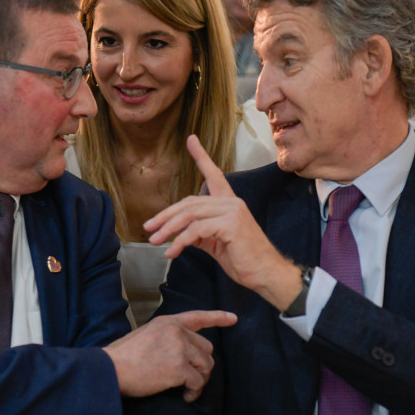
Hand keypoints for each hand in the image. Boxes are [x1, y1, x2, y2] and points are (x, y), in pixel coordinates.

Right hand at [104, 309, 234, 401]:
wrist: (111, 369)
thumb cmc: (123, 357)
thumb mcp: (145, 335)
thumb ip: (165, 337)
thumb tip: (179, 351)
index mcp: (168, 322)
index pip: (198, 317)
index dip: (218, 318)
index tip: (233, 319)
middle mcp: (176, 332)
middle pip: (206, 348)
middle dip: (203, 365)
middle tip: (193, 379)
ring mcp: (179, 349)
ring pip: (206, 365)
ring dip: (200, 380)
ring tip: (189, 390)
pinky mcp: (179, 368)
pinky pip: (198, 382)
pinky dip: (194, 392)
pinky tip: (186, 397)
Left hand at [144, 135, 301, 309]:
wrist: (266, 274)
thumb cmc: (244, 260)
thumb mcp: (217, 243)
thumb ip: (201, 233)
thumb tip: (181, 234)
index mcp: (229, 203)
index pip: (214, 175)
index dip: (201, 157)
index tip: (191, 140)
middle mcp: (231, 202)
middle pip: (190, 202)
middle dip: (165, 216)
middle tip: (148, 227)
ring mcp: (232, 212)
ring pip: (190, 215)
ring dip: (168, 229)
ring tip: (155, 240)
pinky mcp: (230, 225)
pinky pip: (196, 230)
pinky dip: (180, 242)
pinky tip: (172, 252)